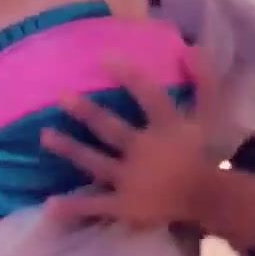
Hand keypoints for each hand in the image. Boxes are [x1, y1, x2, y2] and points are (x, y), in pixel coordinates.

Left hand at [40, 46, 225, 229]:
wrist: (209, 199)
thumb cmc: (205, 154)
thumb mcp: (210, 117)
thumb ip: (204, 82)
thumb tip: (192, 48)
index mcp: (166, 129)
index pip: (148, 96)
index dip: (128, 75)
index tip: (104, 57)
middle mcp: (144, 152)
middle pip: (111, 129)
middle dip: (87, 113)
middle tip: (61, 97)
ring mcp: (131, 180)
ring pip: (95, 162)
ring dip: (69, 149)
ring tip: (44, 136)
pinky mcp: (124, 205)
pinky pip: (95, 205)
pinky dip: (73, 207)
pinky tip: (50, 205)